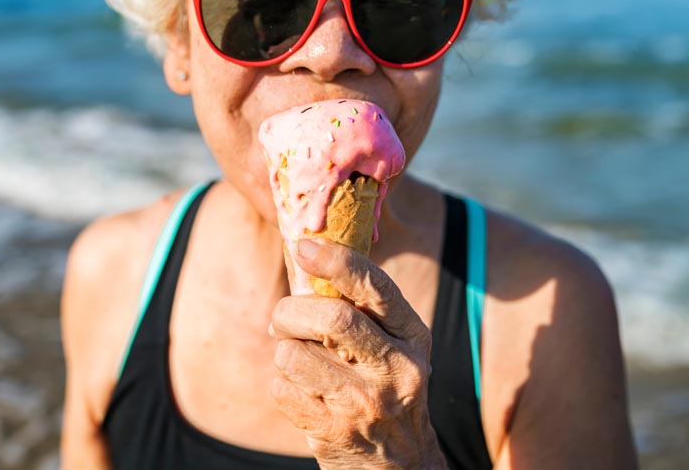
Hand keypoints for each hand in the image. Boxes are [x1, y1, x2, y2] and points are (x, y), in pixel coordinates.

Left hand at [270, 239, 446, 469]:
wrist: (401, 466)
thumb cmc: (383, 388)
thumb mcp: (392, 347)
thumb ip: (360, 309)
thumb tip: (304, 257)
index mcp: (412, 336)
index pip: (375, 286)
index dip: (336, 260)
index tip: (303, 246)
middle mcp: (398, 368)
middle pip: (330, 317)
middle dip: (289, 312)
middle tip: (282, 321)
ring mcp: (368, 403)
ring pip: (295, 354)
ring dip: (283, 353)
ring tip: (298, 363)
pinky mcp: (337, 432)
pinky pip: (282, 389)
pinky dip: (281, 385)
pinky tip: (302, 393)